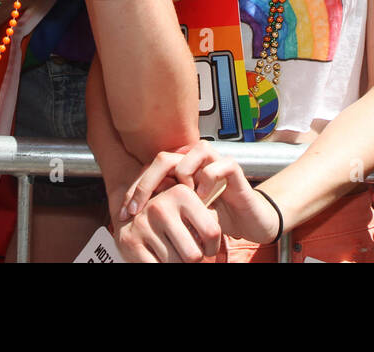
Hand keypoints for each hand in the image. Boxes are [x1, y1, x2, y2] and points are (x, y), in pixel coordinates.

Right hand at [114, 179, 223, 262]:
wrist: (129, 215)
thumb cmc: (168, 216)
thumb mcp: (187, 208)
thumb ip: (207, 215)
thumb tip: (214, 236)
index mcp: (180, 193)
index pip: (212, 232)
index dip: (213, 247)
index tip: (207, 249)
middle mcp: (160, 207)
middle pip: (194, 255)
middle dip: (195, 260)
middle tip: (191, 256)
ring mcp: (142, 225)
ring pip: (176, 264)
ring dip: (180, 265)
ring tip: (176, 256)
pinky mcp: (130, 243)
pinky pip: (157, 268)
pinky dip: (164, 268)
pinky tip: (162, 260)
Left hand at [121, 141, 281, 246]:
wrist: (248, 222)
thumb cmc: (215, 216)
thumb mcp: (182, 215)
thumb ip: (164, 208)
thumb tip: (129, 217)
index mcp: (181, 167)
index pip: (151, 168)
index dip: (136, 188)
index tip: (125, 212)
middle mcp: (196, 159)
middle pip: (165, 157)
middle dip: (147, 183)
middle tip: (138, 208)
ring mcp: (216, 161)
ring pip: (193, 152)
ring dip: (183, 176)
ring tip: (181, 200)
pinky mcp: (233, 169)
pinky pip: (217, 166)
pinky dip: (207, 182)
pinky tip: (203, 200)